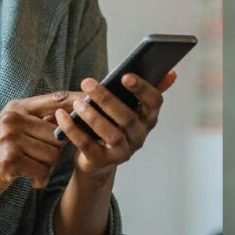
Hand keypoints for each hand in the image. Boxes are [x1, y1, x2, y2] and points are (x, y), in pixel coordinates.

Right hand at [0, 91, 81, 208]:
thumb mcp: (14, 129)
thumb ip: (39, 120)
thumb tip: (75, 111)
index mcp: (16, 107)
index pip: (55, 99)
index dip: (77, 101)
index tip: (94, 100)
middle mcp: (13, 119)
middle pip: (58, 133)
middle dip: (54, 151)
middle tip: (37, 159)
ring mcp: (10, 138)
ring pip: (53, 153)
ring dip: (46, 167)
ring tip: (30, 168)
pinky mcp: (10, 160)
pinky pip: (43, 170)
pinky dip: (39, 179)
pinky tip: (28, 179)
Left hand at [54, 71, 176, 180]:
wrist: (97, 160)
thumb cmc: (113, 123)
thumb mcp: (130, 106)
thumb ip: (147, 89)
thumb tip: (171, 72)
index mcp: (148, 118)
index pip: (154, 102)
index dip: (142, 89)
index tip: (125, 76)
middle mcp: (139, 136)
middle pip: (127, 117)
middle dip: (107, 99)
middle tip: (87, 83)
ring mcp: (123, 152)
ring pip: (110, 134)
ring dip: (92, 116)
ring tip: (77, 102)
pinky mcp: (103, 162)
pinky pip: (87, 145)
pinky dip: (73, 130)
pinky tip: (62, 116)